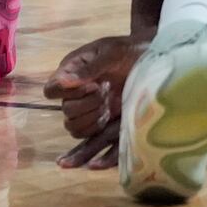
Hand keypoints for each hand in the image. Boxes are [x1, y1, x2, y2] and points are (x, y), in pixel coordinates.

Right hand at [42, 34, 149, 169]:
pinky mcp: (104, 124)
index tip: (90, 85)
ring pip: (75, 128)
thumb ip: (90, 67)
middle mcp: (77, 94)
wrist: (155, 59)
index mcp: (73, 73)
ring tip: (107, 108)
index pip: (52, 89)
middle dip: (85, 105)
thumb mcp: (112, 52)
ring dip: (91, 122)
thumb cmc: (130, 49)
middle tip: (104, 93)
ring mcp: (90, 110)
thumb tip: (64, 81)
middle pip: (66, 112)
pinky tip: (95, 157)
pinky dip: (94, 147)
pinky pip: (90, 142)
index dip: (65, 91)